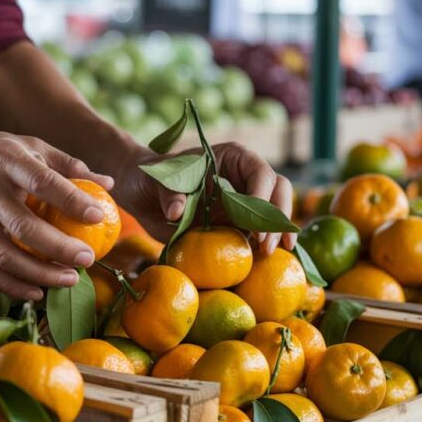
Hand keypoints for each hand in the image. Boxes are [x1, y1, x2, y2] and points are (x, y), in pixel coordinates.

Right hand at [0, 125, 113, 299]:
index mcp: (6, 160)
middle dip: (59, 248)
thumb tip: (108, 184)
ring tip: (71, 279)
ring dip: (40, 274)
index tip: (98, 215)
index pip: (42, 181)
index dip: (71, 200)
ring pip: (5, 256)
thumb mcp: (29, 146)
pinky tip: (38, 293)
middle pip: (23, 227)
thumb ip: (68, 165)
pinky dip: (13, 287)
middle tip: (88, 259)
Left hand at [111, 142, 294, 253]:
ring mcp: (243, 202)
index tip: (253, 225)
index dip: (262, 198)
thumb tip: (177, 212)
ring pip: (273, 213)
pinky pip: (256, 234)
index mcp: (233, 158)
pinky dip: (261, 246)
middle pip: (278, 192)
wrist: (143, 195)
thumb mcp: (156, 180)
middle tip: (267, 246)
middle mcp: (244, 178)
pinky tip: (261, 262)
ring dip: (275, 234)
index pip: (260, 173)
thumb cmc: (151, 177)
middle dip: (277, 218)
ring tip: (269, 255)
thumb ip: (168, 191)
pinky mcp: (236, 224)